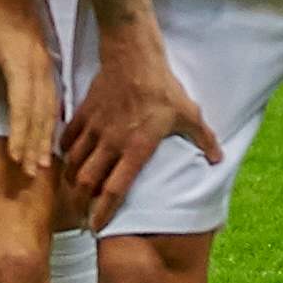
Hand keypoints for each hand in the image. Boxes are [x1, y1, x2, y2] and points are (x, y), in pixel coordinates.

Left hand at [0, 0, 57, 177]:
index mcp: (21, 67)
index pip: (22, 109)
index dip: (20, 136)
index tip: (16, 159)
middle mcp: (39, 72)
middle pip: (39, 115)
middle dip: (35, 145)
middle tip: (32, 172)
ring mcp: (46, 70)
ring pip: (50, 110)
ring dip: (46, 137)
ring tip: (43, 162)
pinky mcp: (47, 68)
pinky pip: (54, 101)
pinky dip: (52, 122)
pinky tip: (50, 136)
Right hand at [59, 22, 220, 226]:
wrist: (133, 56)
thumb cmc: (162, 87)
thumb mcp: (189, 114)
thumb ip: (204, 139)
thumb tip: (218, 159)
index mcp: (136, 149)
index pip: (116, 189)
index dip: (105, 212)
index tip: (98, 227)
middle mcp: (111, 143)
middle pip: (87, 182)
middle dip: (82, 203)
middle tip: (83, 214)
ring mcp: (95, 128)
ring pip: (74, 164)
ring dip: (72, 181)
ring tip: (74, 191)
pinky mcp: (84, 113)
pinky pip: (68, 139)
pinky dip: (65, 152)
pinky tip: (68, 158)